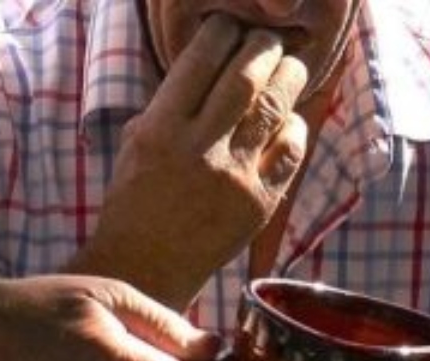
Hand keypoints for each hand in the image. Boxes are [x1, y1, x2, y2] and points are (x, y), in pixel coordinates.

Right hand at [83, 14, 310, 305]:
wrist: (146, 267)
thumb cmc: (135, 201)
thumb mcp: (137, 142)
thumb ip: (170, 104)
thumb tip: (210, 65)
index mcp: (161, 127)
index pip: (201, 59)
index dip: (222, 32)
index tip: (230, 25)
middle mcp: (200, 148)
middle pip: (246, 76)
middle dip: (263, 47)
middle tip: (268, 39)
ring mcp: (234, 177)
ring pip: (275, 107)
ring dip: (288, 77)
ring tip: (290, 66)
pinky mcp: (259, 204)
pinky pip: (291, 151)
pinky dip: (294, 128)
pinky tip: (288, 121)